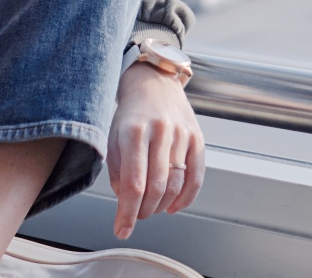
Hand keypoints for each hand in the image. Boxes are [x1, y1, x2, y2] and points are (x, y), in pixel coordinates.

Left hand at [107, 61, 202, 239]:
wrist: (153, 83)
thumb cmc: (130, 114)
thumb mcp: (113, 138)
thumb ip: (118, 171)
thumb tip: (127, 202)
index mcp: (133, 132)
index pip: (133, 183)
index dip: (127, 212)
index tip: (122, 229)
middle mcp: (160, 132)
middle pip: (156, 187)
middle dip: (144, 211)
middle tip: (136, 216)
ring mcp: (182, 134)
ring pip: (176, 185)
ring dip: (162, 206)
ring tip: (152, 208)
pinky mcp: (197, 137)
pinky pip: (196, 176)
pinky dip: (186, 198)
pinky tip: (174, 206)